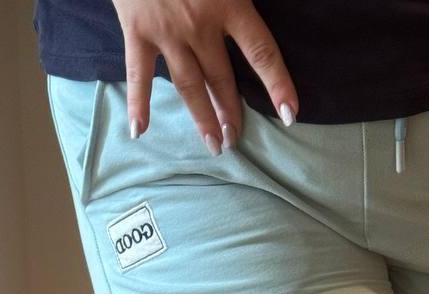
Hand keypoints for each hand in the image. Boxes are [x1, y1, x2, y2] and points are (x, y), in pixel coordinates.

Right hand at [111, 0, 298, 151]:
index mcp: (230, 3)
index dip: (278, 85)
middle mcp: (200, 25)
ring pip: (190, 86)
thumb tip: (261, 12)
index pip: (262, 53)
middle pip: (222, 79)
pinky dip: (139, 104)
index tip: (290, 114)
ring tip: (214, 145)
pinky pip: (140, 74)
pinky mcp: (137, 31)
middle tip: (236, 140)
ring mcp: (168, 32)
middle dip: (231, 112)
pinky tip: (141, 131)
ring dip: (203, 118)